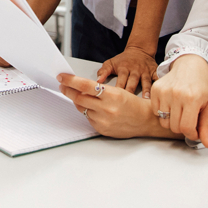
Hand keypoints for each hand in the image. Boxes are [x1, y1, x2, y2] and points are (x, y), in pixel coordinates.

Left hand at [57, 74, 175, 139]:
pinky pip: (88, 118)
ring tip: (77, 95)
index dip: (70, 80)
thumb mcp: (116, 90)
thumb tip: (78, 86)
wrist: (145, 120)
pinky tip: (90, 107)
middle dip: (67, 90)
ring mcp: (104, 121)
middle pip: (79, 97)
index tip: (61, 77)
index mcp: (111, 95)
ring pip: (82, 108)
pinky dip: (87, 111)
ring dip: (77, 100)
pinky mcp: (102, 130)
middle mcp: (107, 109)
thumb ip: (97, 89)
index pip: (85, 85)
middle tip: (62, 85)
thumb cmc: (132, 103)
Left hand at [97, 45, 157, 95]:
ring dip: (146, 90)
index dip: (118, 90)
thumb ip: (103, 71)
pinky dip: (160, 85)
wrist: (139, 49)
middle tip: (130, 104)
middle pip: (132, 82)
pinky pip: (158, 78)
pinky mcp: (154, 72)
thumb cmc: (123, 60)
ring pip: (146, 82)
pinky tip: (161, 93)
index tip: (116, 99)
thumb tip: (97, 81)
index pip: (120, 80)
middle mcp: (134, 70)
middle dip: (131, 92)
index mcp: (123, 69)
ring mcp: (145, 71)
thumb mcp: (111, 62)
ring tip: (146, 100)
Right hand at [150, 54, 207, 147]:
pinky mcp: (155, 88)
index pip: (186, 128)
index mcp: (192, 99)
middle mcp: (176, 94)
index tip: (195, 131)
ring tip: (179, 113)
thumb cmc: (201, 86)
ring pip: (163, 121)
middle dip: (182, 128)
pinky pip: (155, 111)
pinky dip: (162, 112)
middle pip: (174, 127)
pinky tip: (171, 105)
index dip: (191, 134)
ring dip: (172, 121)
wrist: (190, 66)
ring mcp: (163, 91)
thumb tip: (206, 145)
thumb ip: (206, 126)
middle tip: (188, 120)